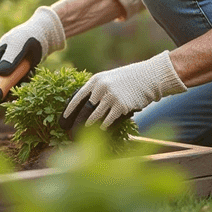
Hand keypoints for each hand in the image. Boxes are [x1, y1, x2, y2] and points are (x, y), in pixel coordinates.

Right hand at [0, 6, 65, 94]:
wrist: (44, 34)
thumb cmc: (28, 36)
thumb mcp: (19, 45)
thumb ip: (11, 57)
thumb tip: (1, 72)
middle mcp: (3, 63)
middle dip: (2, 89)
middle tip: (6, 98)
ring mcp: (13, 68)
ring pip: (10, 83)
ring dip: (14, 88)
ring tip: (19, 91)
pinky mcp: (22, 72)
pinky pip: (20, 82)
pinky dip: (24, 84)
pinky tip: (29, 81)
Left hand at [61, 51, 186, 128]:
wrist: (149, 77)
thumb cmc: (129, 79)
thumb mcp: (110, 78)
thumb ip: (98, 89)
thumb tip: (87, 104)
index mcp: (96, 80)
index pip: (77, 96)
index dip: (69, 110)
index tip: (63, 120)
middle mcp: (101, 88)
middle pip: (84, 110)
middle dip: (77, 122)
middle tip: (71, 133)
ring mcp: (111, 97)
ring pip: (95, 116)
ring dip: (89, 126)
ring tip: (83, 133)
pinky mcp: (121, 106)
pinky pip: (108, 120)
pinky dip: (104, 126)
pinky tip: (101, 130)